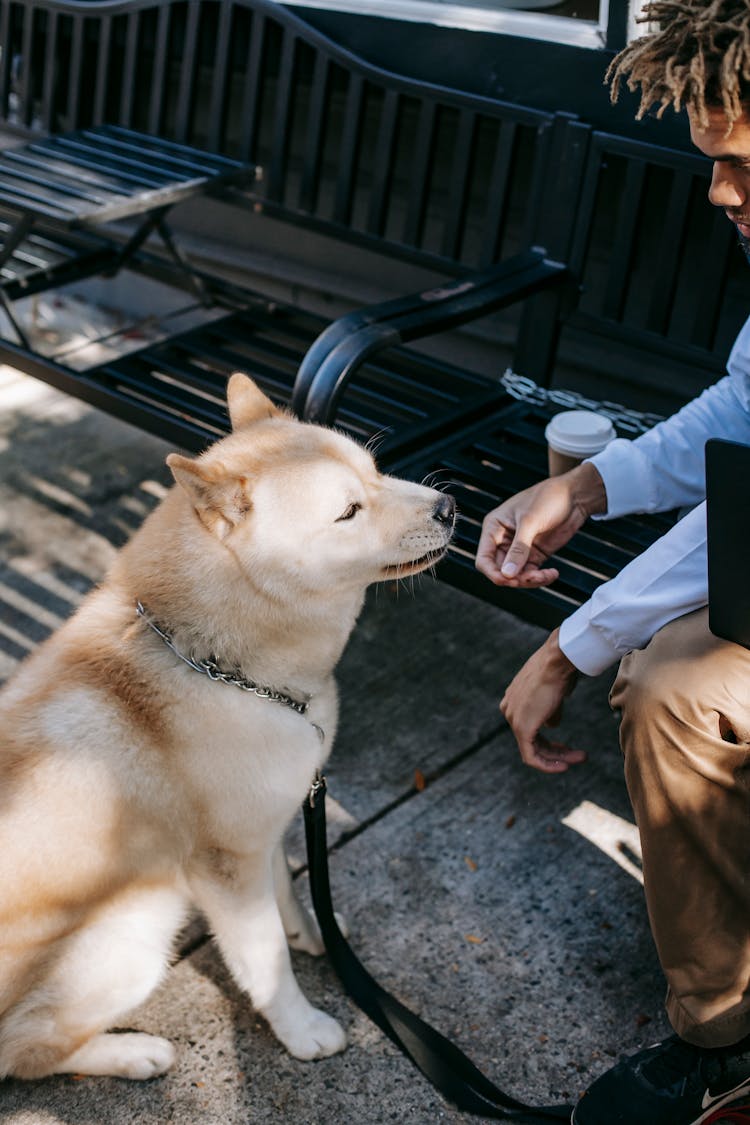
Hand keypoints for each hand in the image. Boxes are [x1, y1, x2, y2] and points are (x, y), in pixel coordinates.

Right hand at [476, 461, 606, 588]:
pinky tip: (552, 573)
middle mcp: (503, 540)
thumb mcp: (530, 521)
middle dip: (514, 579)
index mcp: (494, 528)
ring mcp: (519, 549)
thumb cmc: (548, 498)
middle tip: (533, 578)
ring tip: (546, 575)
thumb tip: (507, 574)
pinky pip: (531, 574)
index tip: (509, 580)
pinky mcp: (534, 554)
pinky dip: (540, 578)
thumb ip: (518, 548)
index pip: (484, 558)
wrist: (574, 495)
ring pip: (516, 576)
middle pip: (499, 571)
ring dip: (529, 581)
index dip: (493, 573)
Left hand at [500, 630, 585, 772]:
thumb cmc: (559, 670)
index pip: (530, 728)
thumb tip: (551, 725)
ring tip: (581, 758)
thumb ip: (549, 710)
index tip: (566, 747)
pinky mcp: (521, 728)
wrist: (557, 662)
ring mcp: (513, 719)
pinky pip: (530, 755)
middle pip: (532, 740)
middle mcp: (509, 710)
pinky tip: (564, 766)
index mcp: (513, 700)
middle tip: (578, 756)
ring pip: (533, 749)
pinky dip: (547, 764)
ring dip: (557, 758)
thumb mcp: (554, 692)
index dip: (549, 741)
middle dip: (556, 751)